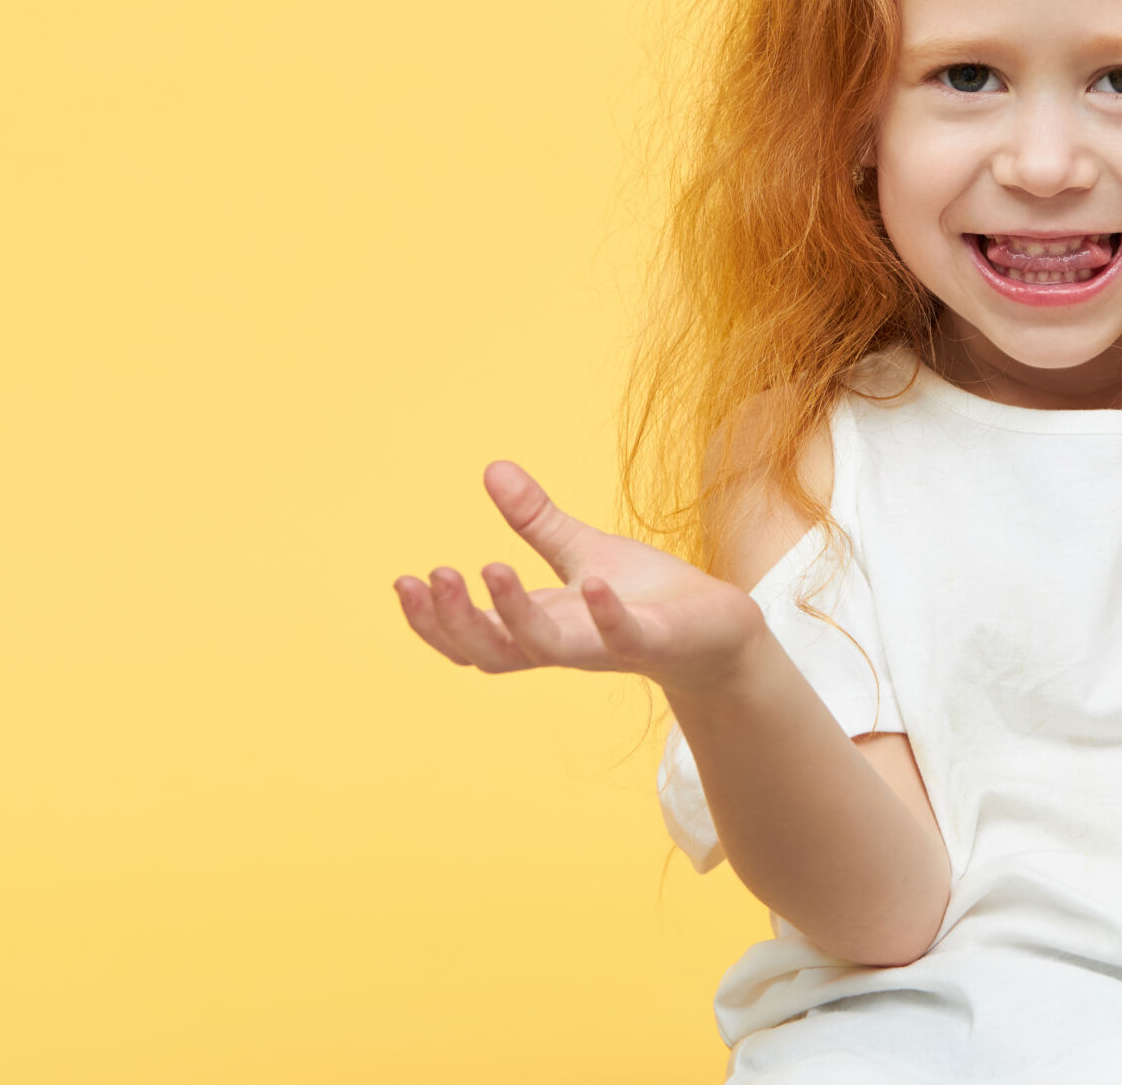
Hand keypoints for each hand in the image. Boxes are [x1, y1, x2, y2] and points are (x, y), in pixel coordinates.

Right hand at [393, 461, 765, 694]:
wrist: (718, 630)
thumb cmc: (645, 595)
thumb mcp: (582, 550)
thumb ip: (537, 521)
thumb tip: (493, 468)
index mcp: (540, 625)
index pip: (471, 636)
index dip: (433, 618)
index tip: (403, 581)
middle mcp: (564, 644)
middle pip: (490, 651)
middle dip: (455, 620)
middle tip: (433, 577)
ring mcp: (605, 646)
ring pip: (544, 648)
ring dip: (512, 613)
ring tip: (488, 568)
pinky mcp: (652, 642)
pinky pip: (623, 637)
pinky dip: (605, 615)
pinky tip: (591, 583)